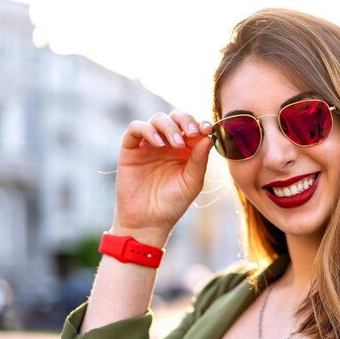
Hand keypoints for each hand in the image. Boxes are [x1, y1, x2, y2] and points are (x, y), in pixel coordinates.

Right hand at [111, 109, 213, 244]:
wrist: (148, 221)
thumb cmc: (173, 203)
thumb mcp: (192, 182)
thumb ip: (200, 159)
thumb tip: (209, 136)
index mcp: (186, 149)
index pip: (193, 127)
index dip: (200, 123)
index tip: (206, 129)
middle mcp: (167, 143)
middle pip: (176, 117)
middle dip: (186, 120)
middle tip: (192, 132)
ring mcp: (149, 144)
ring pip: (158, 119)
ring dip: (169, 126)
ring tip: (176, 144)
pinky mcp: (131, 148)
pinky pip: (136, 128)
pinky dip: (147, 130)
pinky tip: (158, 143)